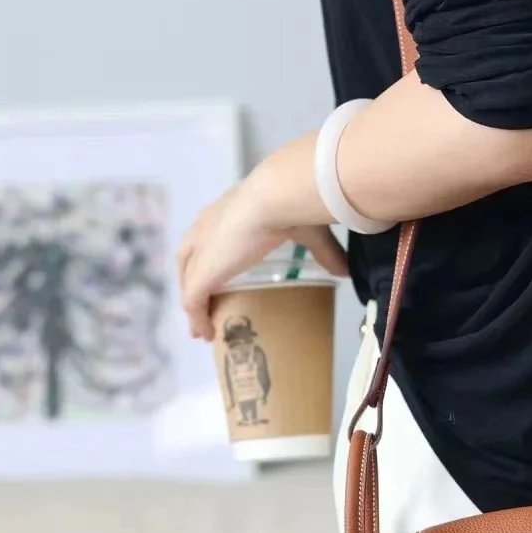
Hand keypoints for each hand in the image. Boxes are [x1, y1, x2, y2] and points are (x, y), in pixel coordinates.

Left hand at [178, 177, 348, 340]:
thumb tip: (344, 270)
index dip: (209, 257)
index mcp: (226, 211)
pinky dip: (198, 319)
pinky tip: (207, 334)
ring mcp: (200, 252)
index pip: (208, 236)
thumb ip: (325, 251)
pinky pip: (193, 303)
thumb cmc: (292, 205)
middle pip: (188, 260)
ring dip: (194, 307)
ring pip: (188, 283)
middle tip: (203, 308)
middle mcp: (204, 229)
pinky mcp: (202, 273)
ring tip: (203, 330)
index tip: (217, 277)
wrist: (274, 198)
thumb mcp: (309, 229)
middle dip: (192, 284)